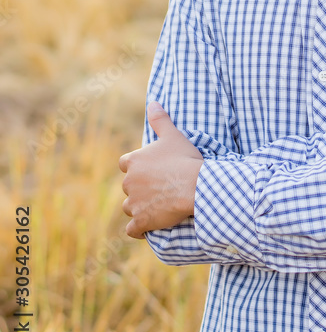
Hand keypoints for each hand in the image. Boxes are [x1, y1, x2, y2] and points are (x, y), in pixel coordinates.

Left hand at [119, 101, 203, 238]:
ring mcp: (134, 203)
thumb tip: (153, 102)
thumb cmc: (184, 159)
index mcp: (133, 161)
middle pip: (128, 186)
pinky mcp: (141, 221)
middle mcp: (129, 182)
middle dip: (139, 188)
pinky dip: (138, 229)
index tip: (149, 170)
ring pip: (129, 207)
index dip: (135, 167)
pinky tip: (147, 227)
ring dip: (139, 207)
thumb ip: (160, 119)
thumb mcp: (173, 135)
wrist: (195, 186)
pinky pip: (132, 229)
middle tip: (159, 188)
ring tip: (157, 207)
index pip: (124, 164)